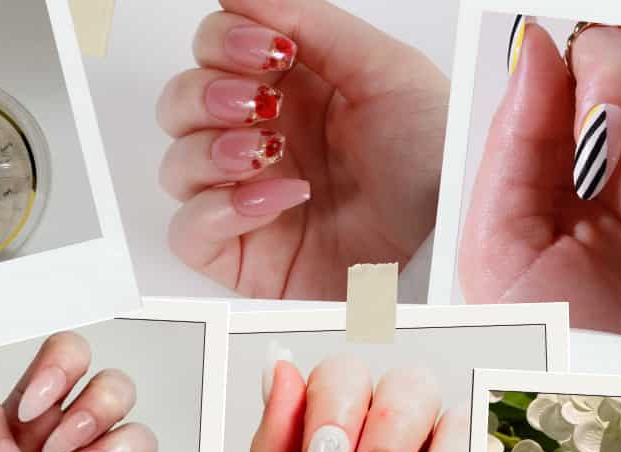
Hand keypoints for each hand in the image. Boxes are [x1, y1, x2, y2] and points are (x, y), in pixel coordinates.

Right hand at [157, 0, 447, 297]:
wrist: (444, 249)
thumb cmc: (434, 170)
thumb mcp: (387, 73)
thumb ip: (312, 23)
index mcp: (296, 90)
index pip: (216, 50)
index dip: (225, 41)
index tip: (268, 50)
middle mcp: (265, 141)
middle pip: (181, 102)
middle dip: (207, 92)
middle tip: (258, 101)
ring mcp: (248, 200)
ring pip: (176, 164)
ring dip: (209, 148)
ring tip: (264, 152)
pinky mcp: (243, 258)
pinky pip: (188, 229)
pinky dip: (218, 210)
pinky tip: (274, 200)